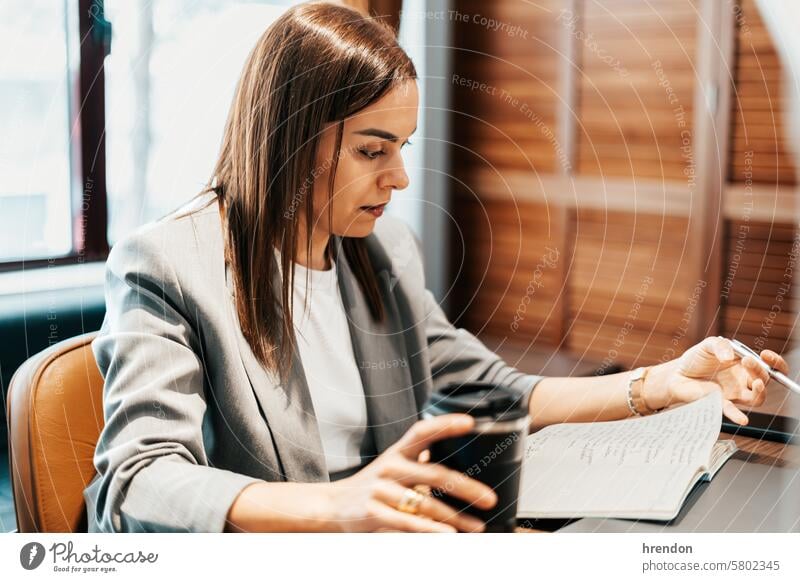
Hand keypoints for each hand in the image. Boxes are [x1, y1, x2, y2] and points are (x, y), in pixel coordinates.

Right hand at [325, 414, 496, 531]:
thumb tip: (454, 454)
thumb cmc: (372, 485)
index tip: (470, 422)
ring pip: (426, 504)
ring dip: (455, 517)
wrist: (332, 506)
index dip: (445, 424)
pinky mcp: (374, 513)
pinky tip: (448, 534)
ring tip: (477, 526)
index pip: (422, 431)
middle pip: (434, 473)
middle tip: (489, 498)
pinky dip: (430, 530)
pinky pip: (408, 523)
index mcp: (397, 452)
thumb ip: (419, 460)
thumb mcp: (392, 465)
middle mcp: (390, 467)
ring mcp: (381, 490)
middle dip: (466, 487)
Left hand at [644, 336, 787, 424]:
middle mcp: (743, 380)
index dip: (774, 362)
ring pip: (757, 398)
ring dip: (760, 391)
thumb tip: (729, 356)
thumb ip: (720, 345)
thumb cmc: (696, 359)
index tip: (766, 355)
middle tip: (747, 361)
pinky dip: (738, 415)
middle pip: (765, 380)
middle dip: (760, 370)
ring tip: (756, 382)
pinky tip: (742, 419)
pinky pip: (733, 411)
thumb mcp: (708, 345)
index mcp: (744, 365)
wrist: (677, 374)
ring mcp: (734, 393)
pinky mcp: (720, 403)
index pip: (769, 366)